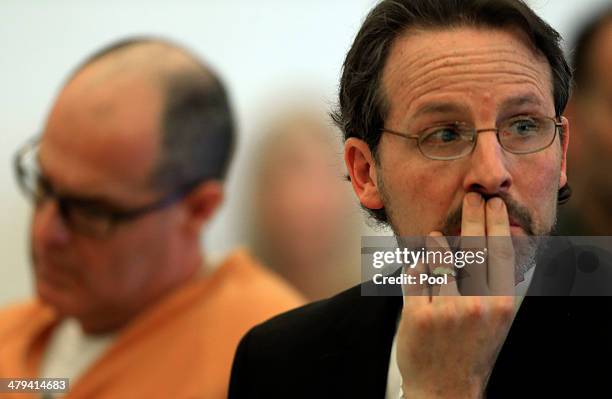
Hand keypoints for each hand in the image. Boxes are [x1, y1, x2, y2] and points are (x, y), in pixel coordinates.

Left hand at [397, 193, 516, 398]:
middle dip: (473, 217)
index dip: (497, 225)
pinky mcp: (418, 315)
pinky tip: (418, 259)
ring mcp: (445, 310)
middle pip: (473, 249)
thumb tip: (496, 246)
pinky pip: (416, 275)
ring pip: (440, 258)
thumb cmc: (472, 350)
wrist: (446, 388)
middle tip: (472, 196)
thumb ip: (495, 287)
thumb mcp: (495, 321)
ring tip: (435, 237)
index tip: (494, 204)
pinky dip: (416, 264)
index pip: (500, 255)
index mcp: (500, 305)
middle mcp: (476, 306)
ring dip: (436, 243)